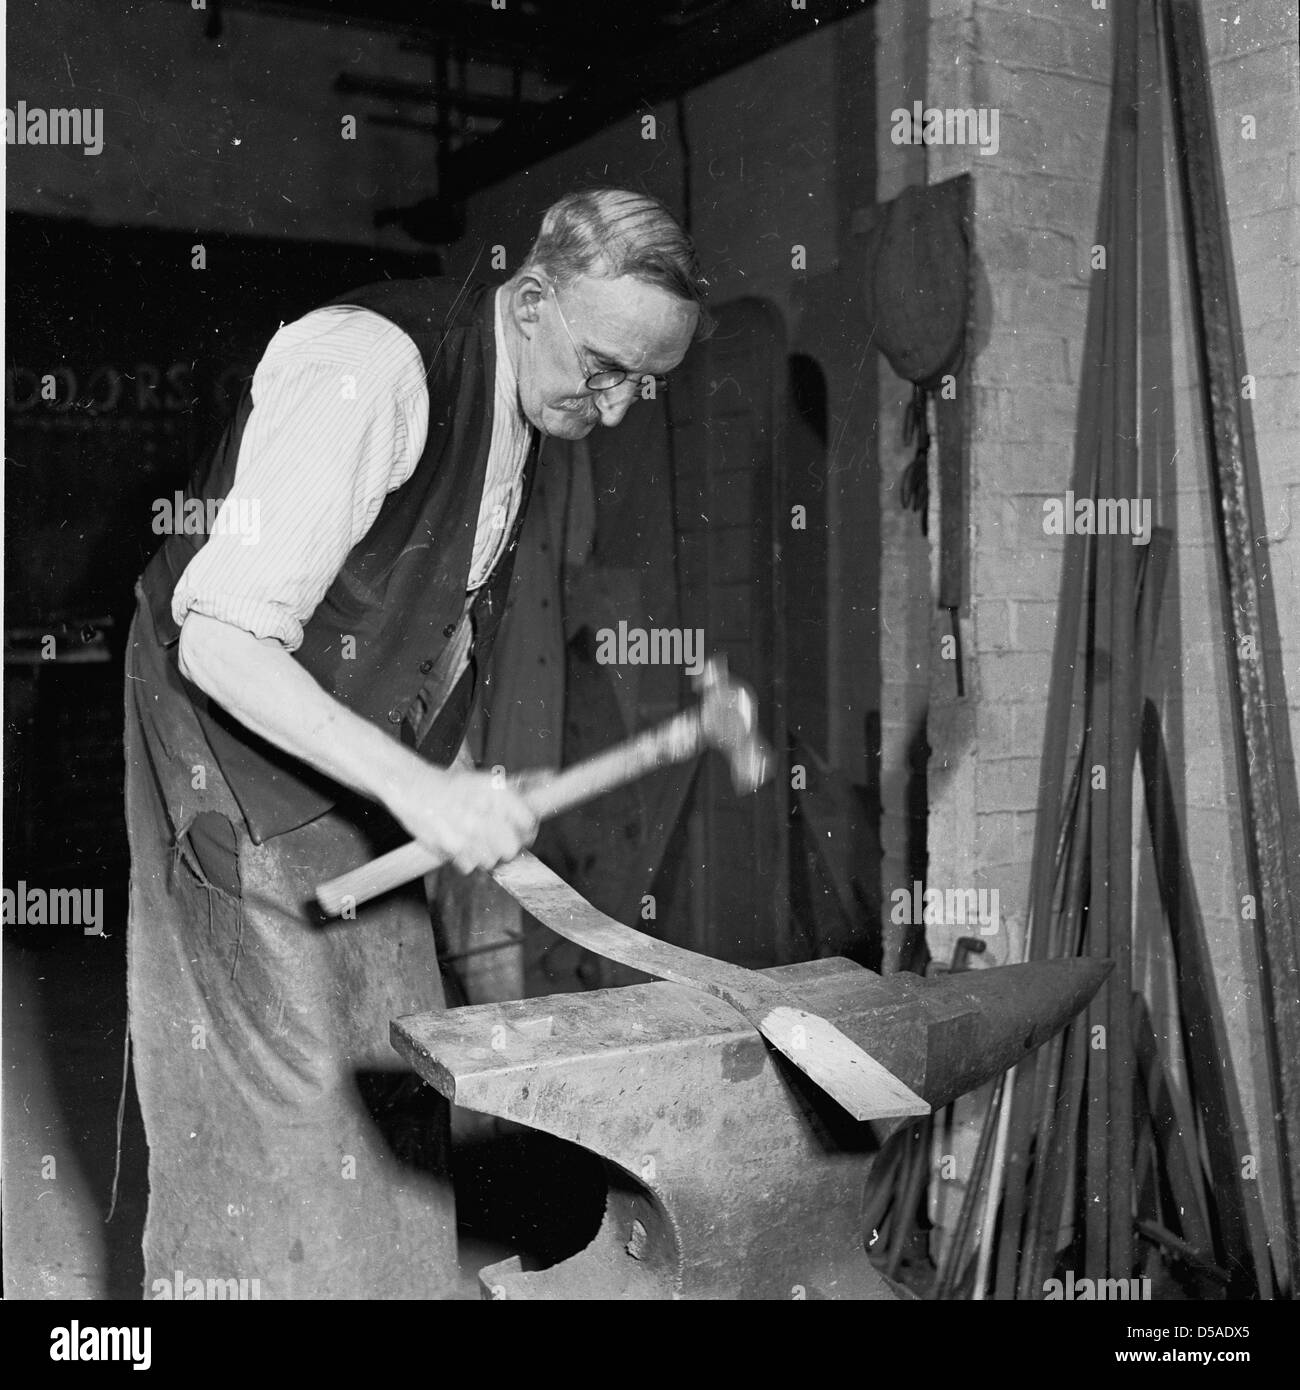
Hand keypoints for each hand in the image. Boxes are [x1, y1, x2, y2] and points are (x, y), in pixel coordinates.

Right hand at [390, 763, 537, 874]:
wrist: (415, 788)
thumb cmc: (452, 787)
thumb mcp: (486, 781)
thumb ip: (513, 797)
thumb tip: (543, 793)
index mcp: (497, 792)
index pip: (528, 823)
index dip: (528, 832)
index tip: (523, 835)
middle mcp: (485, 812)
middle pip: (513, 849)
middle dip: (508, 849)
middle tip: (500, 844)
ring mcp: (468, 831)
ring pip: (492, 861)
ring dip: (486, 857)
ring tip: (475, 842)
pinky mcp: (451, 846)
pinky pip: (470, 867)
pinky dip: (466, 861)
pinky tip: (460, 846)